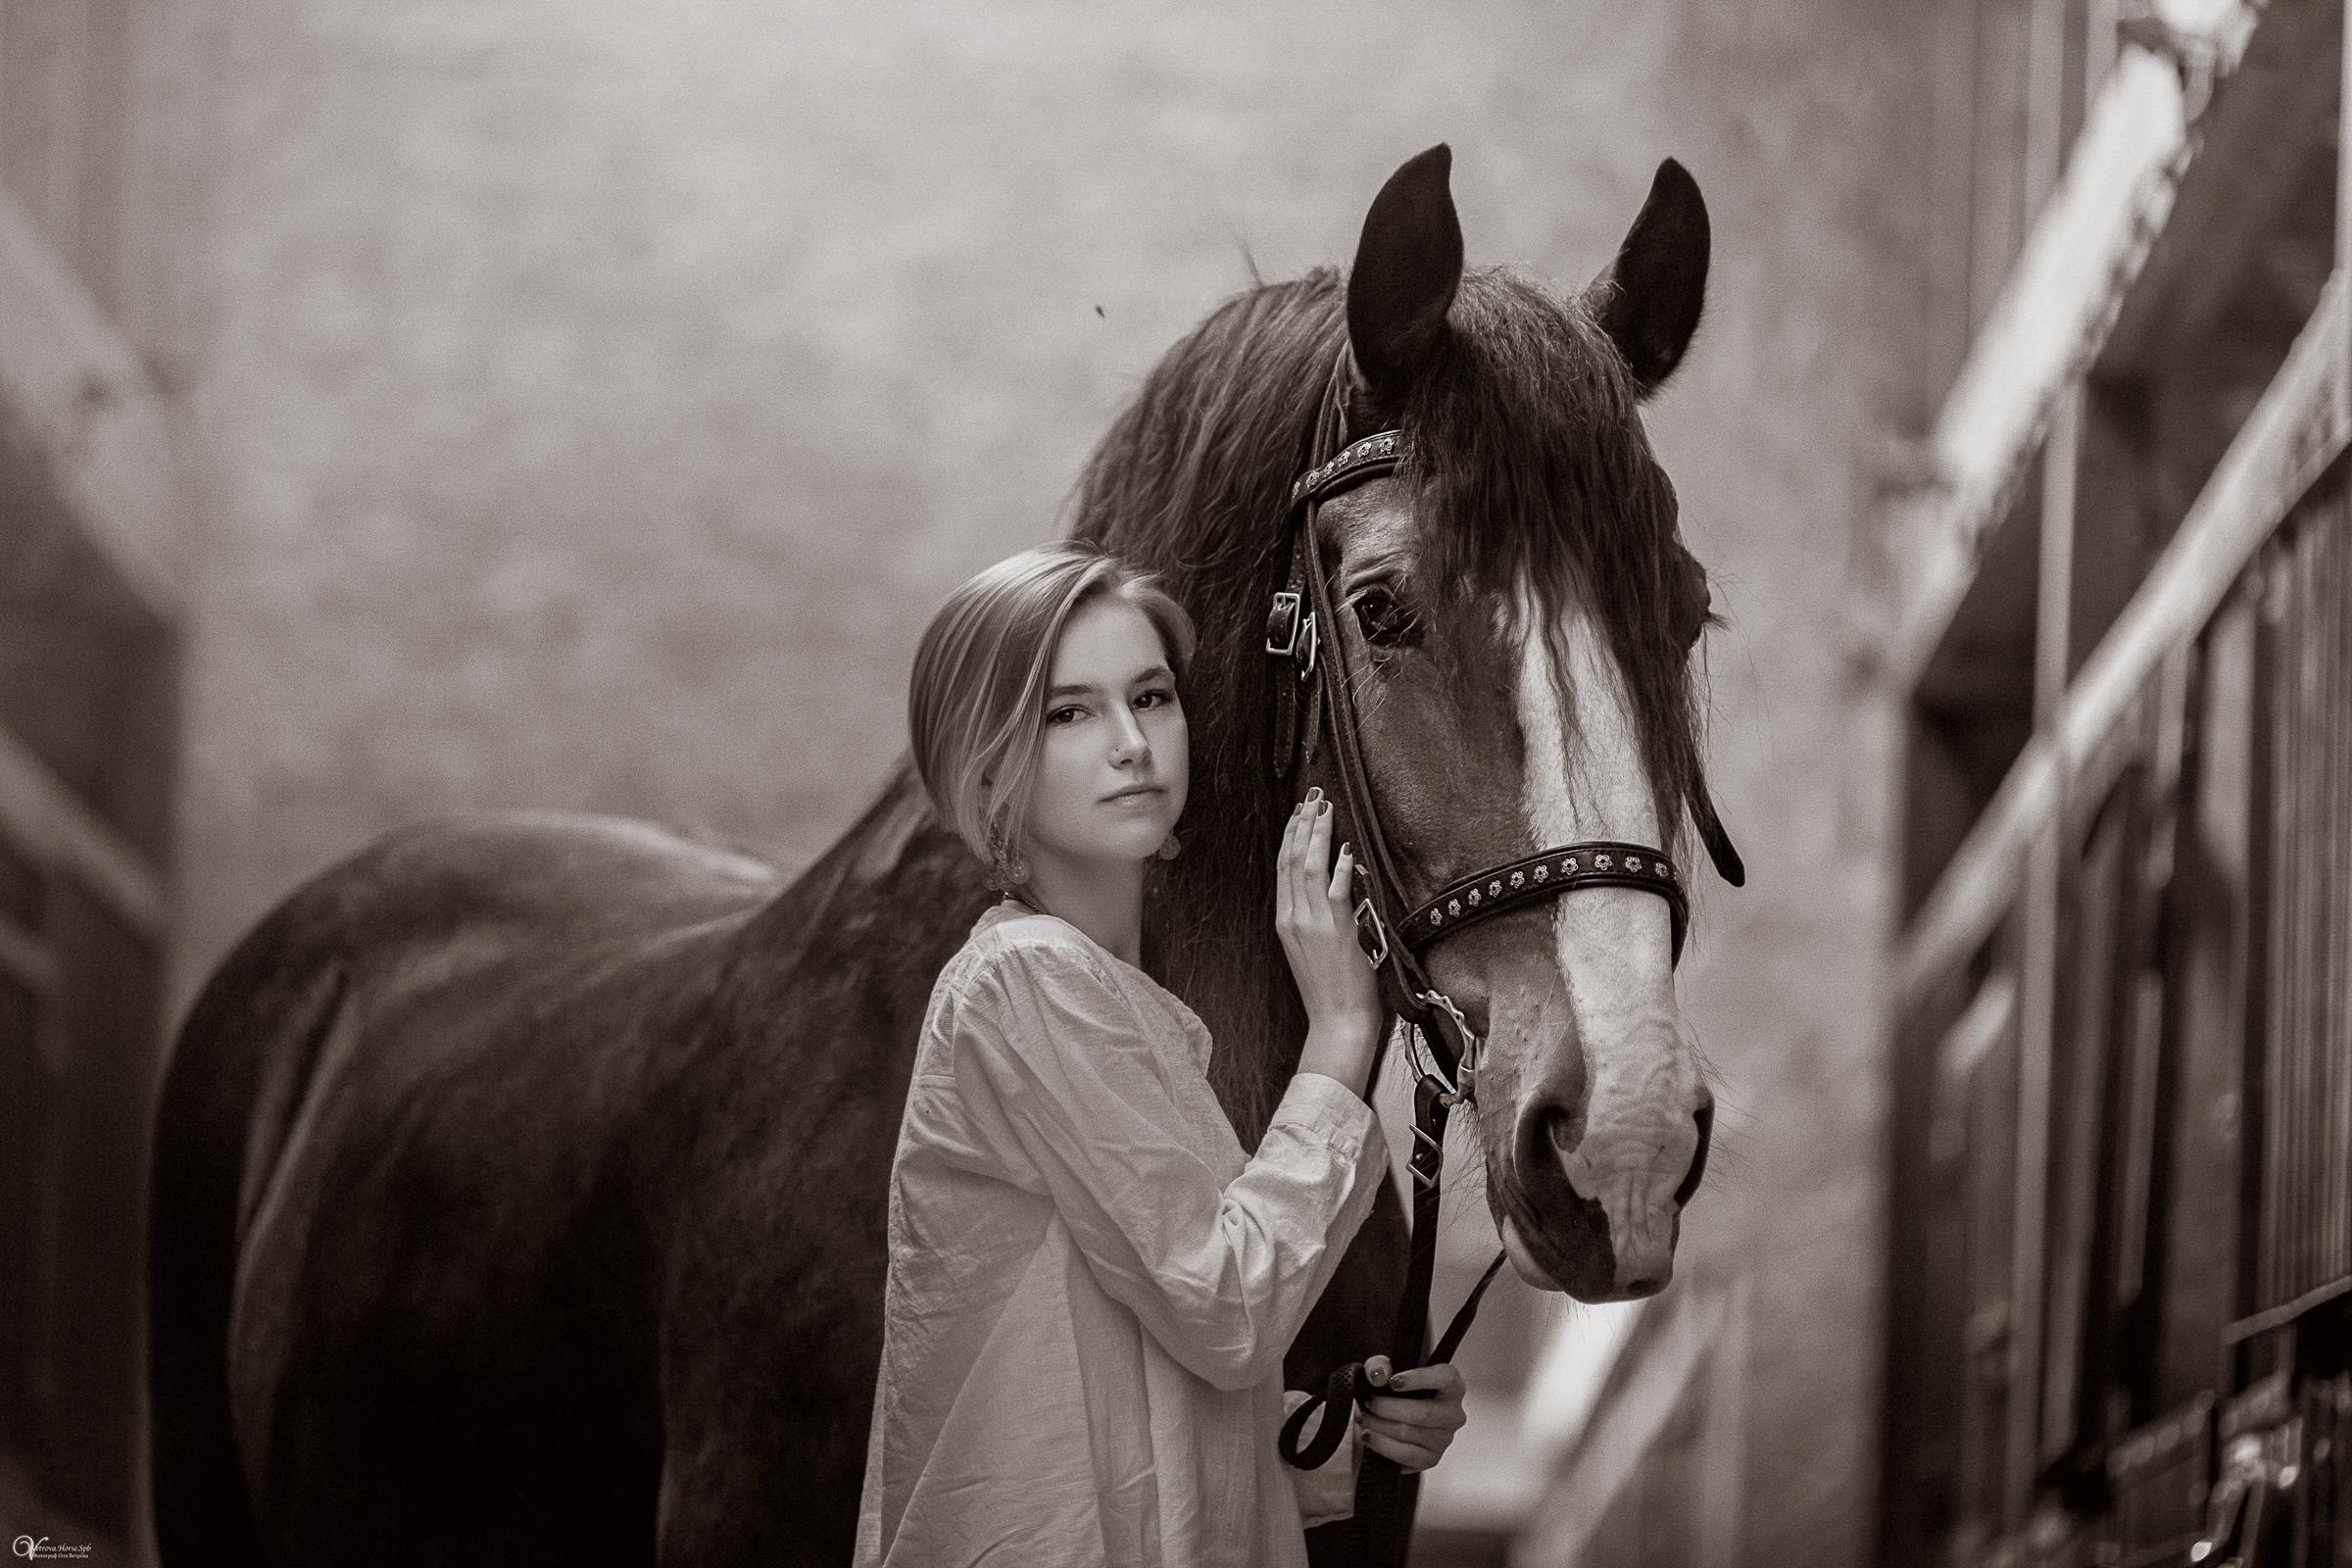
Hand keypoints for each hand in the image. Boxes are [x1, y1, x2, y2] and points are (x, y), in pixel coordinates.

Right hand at [1275, 788, 1381, 1068]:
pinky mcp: (1336, 930)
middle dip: (1302, 825)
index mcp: (1285, 921)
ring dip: (1317, 835)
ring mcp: (1313, 923)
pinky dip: (1340, 867)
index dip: (1291, 836)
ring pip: (1309, 867)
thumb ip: (1311, 919)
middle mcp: (1294, 918)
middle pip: (1292, 860)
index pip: (1283, 868)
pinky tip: (1346, 848)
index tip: (1298, 813)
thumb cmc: (1329, 991)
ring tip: (1325, 810)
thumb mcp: (1307, 950)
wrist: (1337, 1022)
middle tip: (1312, 799)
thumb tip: (1325, 888)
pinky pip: (1336, 889)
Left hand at [1358, 1356, 1465, 1472]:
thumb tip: (1378, 1375)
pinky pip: (1406, 1455)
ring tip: (1364, 1418)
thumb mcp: (1387, 1371)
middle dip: (1388, 1408)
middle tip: (1369, 1402)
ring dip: (1380, 1426)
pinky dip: (1382, 1445)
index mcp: (1452, 1386)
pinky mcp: (1431, 1459)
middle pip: (1423, 1413)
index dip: (1420, 1379)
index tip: (1393, 1381)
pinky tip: (1369, 1436)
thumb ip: (1380, 1365)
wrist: (1394, 1419)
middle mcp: (1453, 1414)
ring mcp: (1444, 1439)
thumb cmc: (1397, 1391)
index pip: (1446, 1379)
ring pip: (1409, 1433)